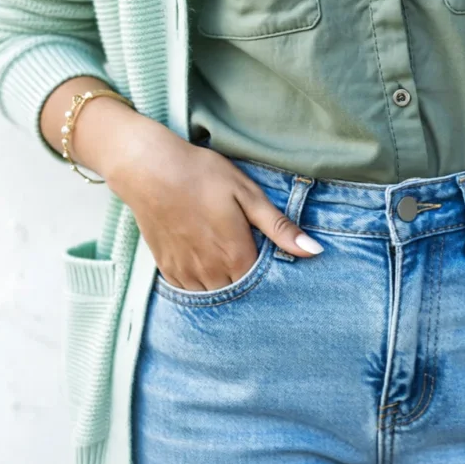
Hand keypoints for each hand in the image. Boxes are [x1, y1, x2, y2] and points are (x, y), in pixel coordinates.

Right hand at [101, 125, 323, 288]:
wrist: (149, 168)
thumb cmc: (202, 175)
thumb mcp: (247, 194)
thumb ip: (279, 227)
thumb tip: (315, 251)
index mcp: (236, 255)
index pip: (263, 284)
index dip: (269, 273)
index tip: (269, 255)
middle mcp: (211, 272)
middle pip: (239, 293)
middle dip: (247, 280)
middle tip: (246, 251)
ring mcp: (186, 273)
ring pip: (214, 295)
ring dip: (223, 283)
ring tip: (224, 254)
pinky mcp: (167, 269)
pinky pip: (190, 290)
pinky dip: (201, 281)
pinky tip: (203, 259)